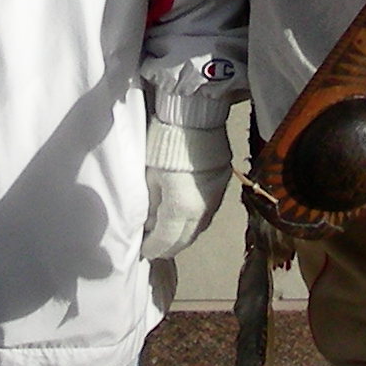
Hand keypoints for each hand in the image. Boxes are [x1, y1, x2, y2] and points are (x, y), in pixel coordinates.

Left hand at [141, 117, 233, 259]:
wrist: (195, 114)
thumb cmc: (164, 141)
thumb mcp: (148, 176)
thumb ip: (150, 205)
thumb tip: (149, 223)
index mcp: (181, 207)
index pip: (166, 240)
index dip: (152, 249)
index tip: (143, 251)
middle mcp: (203, 209)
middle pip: (185, 240)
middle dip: (168, 246)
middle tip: (154, 246)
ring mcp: (216, 198)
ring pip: (199, 228)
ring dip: (183, 235)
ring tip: (168, 233)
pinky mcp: (222, 184)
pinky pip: (208, 212)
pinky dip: (194, 220)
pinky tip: (184, 216)